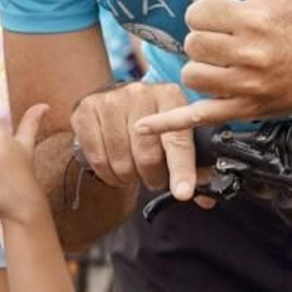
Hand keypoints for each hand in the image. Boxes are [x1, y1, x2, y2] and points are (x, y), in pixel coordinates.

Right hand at [72, 78, 200, 200]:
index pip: (177, 139)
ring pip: (121, 160)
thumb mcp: (174, 133)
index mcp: (170, 96)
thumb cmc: (150, 123)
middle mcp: (140, 93)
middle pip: (147, 155)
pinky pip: (97, 158)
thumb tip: (205, 199)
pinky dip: (107, 173)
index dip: (181, 169)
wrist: (114, 99)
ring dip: (128, 177)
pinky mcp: (87, 110)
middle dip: (152, 177)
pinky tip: (113, 167)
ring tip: (132, 171)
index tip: (183, 193)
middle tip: (153, 178)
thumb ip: (191, 163)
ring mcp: (111, 100)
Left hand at [135, 0, 291, 139]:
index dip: (202, 14)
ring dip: (199, 69)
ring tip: (220, 64)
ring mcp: (244, 86)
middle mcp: (249, 54)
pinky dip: (170, 123)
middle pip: (192, 44)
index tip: (220, 17)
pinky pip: (199, 116)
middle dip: (201, 40)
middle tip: (221, 41)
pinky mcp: (241, 110)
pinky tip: (142, 126)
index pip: (197, 14)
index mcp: (253, 20)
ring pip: (192, 75)